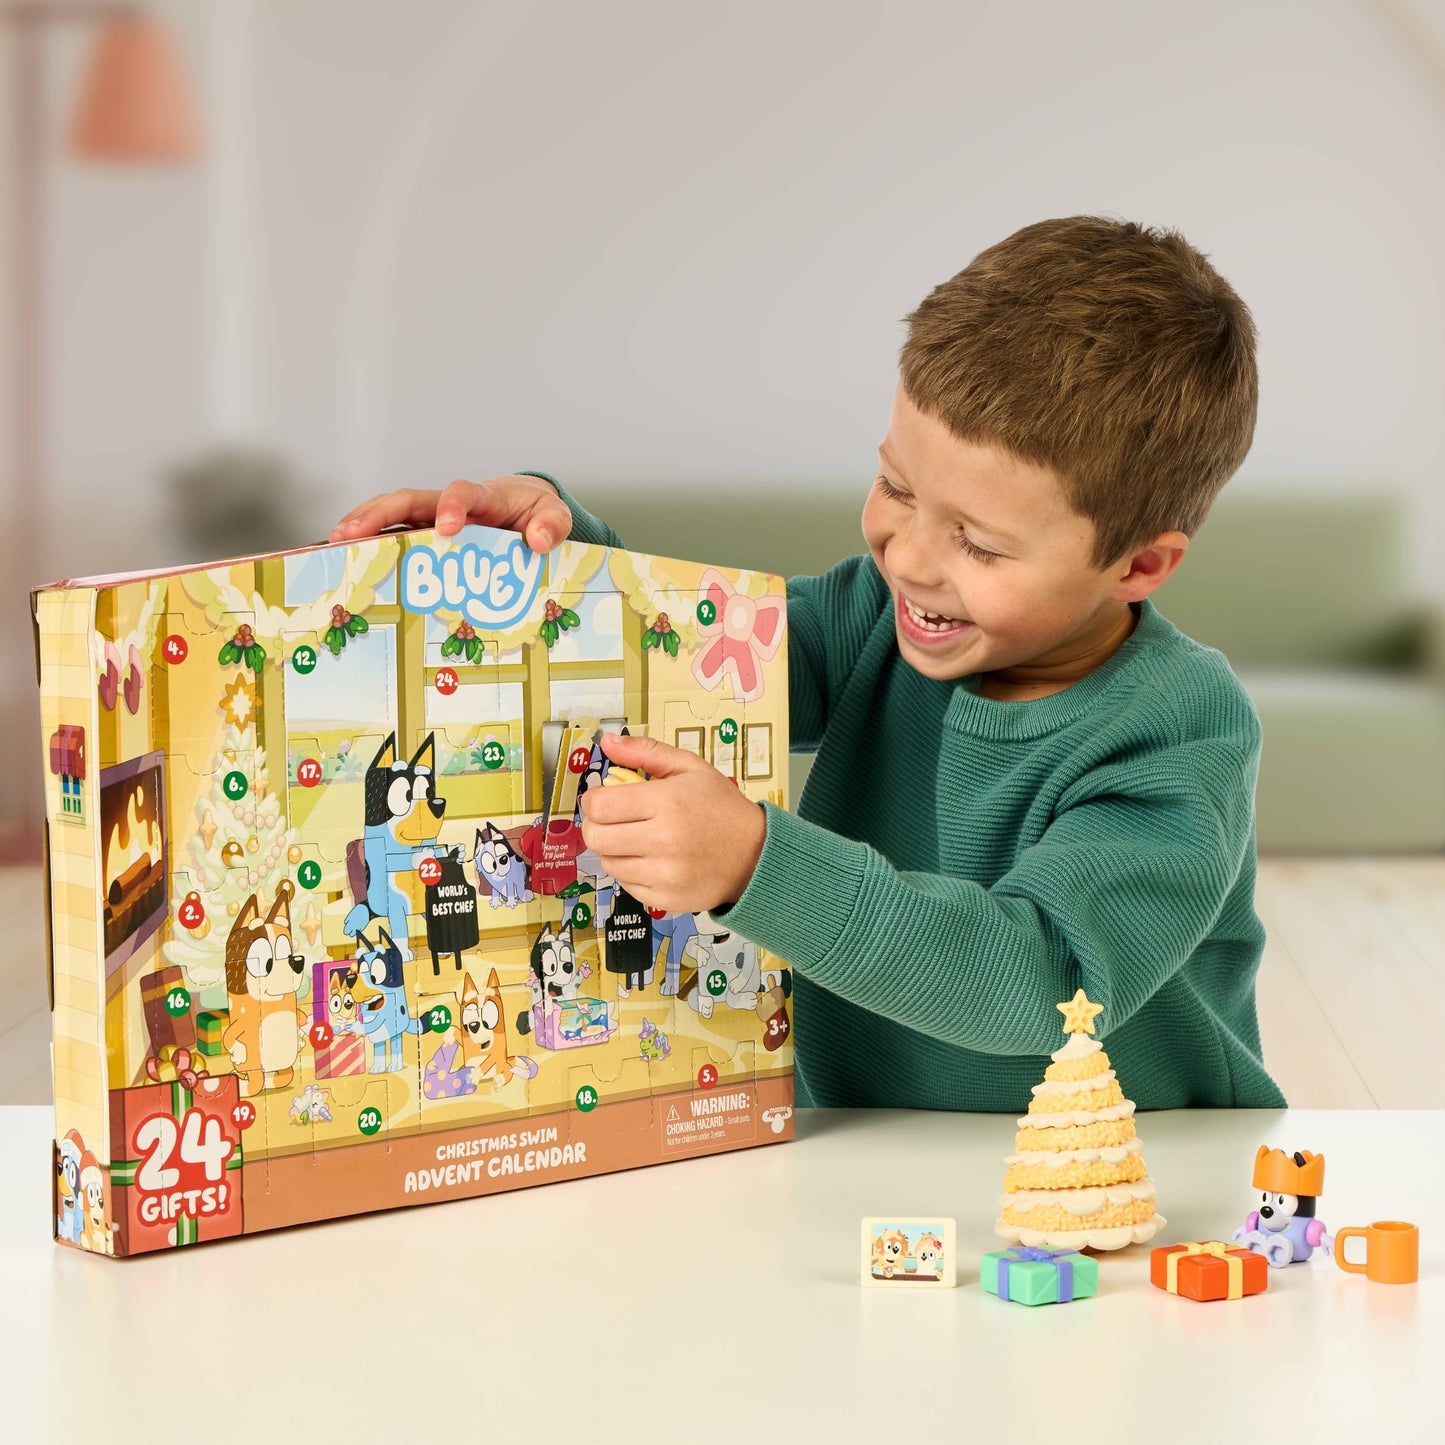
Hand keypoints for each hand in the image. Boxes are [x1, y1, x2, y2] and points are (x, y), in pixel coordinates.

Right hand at [329, 475, 570, 549]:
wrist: (528, 510)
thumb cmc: (538, 513)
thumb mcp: (555, 517)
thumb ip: (552, 525)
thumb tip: (536, 541)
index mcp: (484, 497)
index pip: (462, 493)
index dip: (452, 506)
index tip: (447, 528)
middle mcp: (451, 505)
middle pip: (408, 499)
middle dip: (378, 513)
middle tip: (350, 534)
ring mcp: (433, 519)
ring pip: (392, 515)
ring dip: (363, 526)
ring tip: (334, 545)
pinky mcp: (425, 536)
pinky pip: (393, 536)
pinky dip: (370, 545)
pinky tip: (347, 561)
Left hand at [578, 733, 765, 914]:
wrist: (755, 853)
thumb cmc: (721, 807)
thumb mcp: (690, 767)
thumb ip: (646, 751)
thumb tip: (606, 741)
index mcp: (667, 802)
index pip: (599, 806)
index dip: (594, 800)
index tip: (605, 798)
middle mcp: (663, 840)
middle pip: (596, 837)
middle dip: (598, 825)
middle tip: (617, 819)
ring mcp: (664, 874)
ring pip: (608, 862)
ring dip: (616, 849)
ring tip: (640, 838)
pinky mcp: (665, 898)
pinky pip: (626, 884)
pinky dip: (633, 871)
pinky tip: (653, 859)